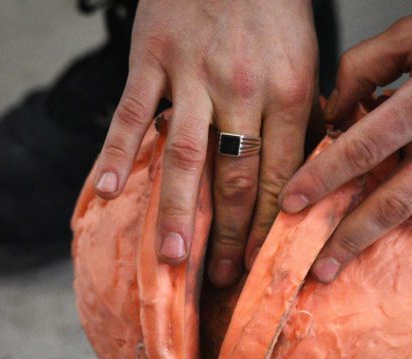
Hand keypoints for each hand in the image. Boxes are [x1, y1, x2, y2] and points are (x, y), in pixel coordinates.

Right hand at [93, 0, 317, 286]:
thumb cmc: (272, 7)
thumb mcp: (305, 58)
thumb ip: (300, 117)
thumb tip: (303, 174)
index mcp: (288, 93)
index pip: (279, 176)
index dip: (268, 226)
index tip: (260, 265)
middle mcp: (242, 90)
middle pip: (235, 177)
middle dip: (228, 234)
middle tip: (220, 278)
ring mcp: (193, 76)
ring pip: (185, 156)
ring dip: (178, 211)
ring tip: (173, 259)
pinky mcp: (152, 59)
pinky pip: (131, 112)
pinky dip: (115, 151)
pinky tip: (106, 190)